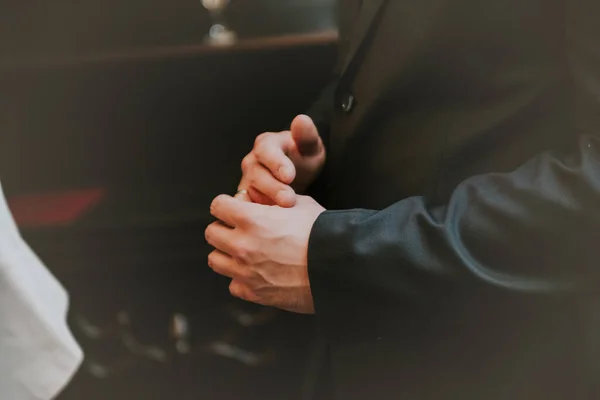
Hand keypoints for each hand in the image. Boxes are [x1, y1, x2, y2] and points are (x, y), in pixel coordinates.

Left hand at [205, 194, 325, 313]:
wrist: (338, 267)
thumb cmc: (322, 232)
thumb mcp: (298, 205)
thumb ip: (272, 202)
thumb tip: (259, 202)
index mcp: (251, 219)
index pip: (218, 205)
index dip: (227, 204)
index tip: (236, 207)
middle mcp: (242, 245)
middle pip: (211, 233)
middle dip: (223, 228)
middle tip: (239, 229)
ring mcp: (245, 271)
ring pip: (215, 260)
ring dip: (226, 253)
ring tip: (244, 252)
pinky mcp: (253, 293)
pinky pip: (233, 285)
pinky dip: (241, 279)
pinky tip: (257, 273)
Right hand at [238, 114, 325, 207]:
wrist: (298, 173)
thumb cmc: (303, 157)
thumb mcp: (310, 145)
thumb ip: (306, 134)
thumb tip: (302, 120)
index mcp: (266, 144)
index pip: (266, 151)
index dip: (276, 164)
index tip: (289, 175)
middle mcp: (252, 161)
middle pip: (256, 175)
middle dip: (273, 188)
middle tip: (289, 200)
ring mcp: (247, 181)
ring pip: (250, 192)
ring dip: (265, 203)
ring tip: (282, 211)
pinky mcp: (246, 198)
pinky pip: (247, 207)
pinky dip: (256, 214)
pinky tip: (271, 221)